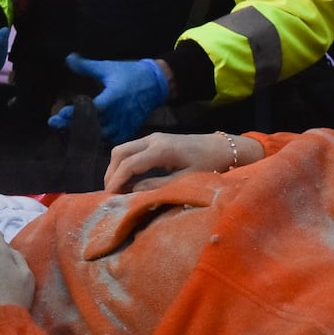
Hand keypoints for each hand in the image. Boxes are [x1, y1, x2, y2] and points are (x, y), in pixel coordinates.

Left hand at [48, 54, 168, 142]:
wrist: (156, 83)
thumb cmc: (130, 73)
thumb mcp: (108, 67)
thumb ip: (87, 66)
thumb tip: (68, 58)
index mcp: (113, 97)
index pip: (90, 110)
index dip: (73, 114)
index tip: (58, 115)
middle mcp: (118, 113)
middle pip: (92, 126)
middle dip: (72, 125)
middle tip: (55, 123)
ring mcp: (124, 123)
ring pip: (101, 136)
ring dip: (84, 134)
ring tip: (67, 129)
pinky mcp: (129, 129)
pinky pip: (112, 140)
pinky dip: (100, 140)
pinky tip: (87, 136)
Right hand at [104, 131, 265, 191]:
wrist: (223, 147)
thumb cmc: (209, 165)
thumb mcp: (186, 180)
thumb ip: (159, 186)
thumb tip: (134, 192)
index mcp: (161, 150)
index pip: (129, 164)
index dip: (116, 181)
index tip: (109, 197)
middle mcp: (153, 139)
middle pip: (120, 152)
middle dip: (111, 173)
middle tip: (110, 194)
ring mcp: (154, 137)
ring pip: (124, 149)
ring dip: (116, 168)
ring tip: (117, 189)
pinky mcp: (156, 140)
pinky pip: (132, 149)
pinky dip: (125, 163)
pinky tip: (129, 180)